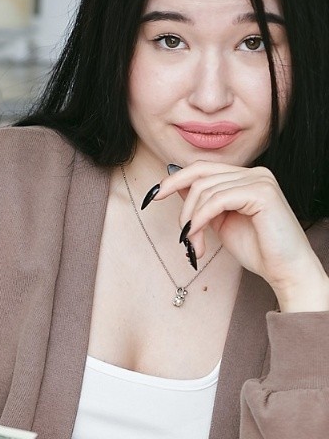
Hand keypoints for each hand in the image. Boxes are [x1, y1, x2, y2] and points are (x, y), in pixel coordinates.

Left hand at [157, 162, 328, 311]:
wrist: (284, 269)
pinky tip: (197, 236)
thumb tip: (175, 184)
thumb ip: (202, 201)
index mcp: (246, 177)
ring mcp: (260, 180)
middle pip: (200, 176)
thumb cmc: (256, 248)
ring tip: (193, 244)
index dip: (175, 180)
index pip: (202, 168)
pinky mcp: (262, 193)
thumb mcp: (219, 221)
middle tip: (178, 232)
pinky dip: (200, 219)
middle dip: (182, 205)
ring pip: (205, 190)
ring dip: (191, 221)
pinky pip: (217, 200)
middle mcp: (256, 173)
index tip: (154, 196)